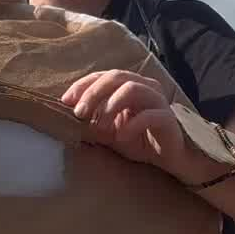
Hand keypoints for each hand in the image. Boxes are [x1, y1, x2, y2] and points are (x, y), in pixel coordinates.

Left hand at [61, 70, 185, 171]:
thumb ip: (92, 120)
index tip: (66, 101)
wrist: (168, 157)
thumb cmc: (138, 140)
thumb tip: (67, 115)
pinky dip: (131, 125)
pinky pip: (149, 115)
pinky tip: (121, 137)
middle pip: (116, 76)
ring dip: (110, 106)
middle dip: (93, 93)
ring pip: (132, 89)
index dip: (83, 85)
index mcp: (130, 85)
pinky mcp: (167, 118)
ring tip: (100, 127)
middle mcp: (145, 87)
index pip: (104, 75)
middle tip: (79, 112)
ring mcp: (158, 100)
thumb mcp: (108, 131)